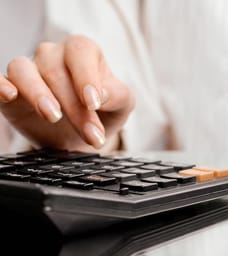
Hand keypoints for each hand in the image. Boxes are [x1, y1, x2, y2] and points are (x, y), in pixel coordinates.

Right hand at [0, 35, 133, 151]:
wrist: (81, 137)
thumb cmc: (103, 112)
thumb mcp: (121, 105)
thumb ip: (117, 96)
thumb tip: (102, 94)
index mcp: (82, 52)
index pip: (81, 51)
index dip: (86, 75)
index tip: (94, 103)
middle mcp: (52, 55)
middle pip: (56, 70)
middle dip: (74, 106)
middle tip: (90, 134)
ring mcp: (29, 70)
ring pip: (22, 69)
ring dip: (38, 94)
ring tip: (54, 117)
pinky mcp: (10, 89)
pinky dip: (0, 85)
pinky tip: (10, 95)